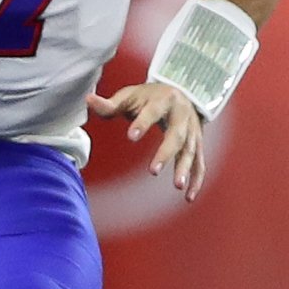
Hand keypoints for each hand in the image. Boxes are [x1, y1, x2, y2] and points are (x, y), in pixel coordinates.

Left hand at [87, 82, 207, 199]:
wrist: (180, 91)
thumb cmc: (149, 96)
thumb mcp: (129, 96)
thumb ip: (110, 103)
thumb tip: (88, 100)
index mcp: (164, 99)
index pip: (153, 111)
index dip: (142, 123)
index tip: (131, 136)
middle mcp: (182, 114)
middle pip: (177, 134)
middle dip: (166, 153)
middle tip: (153, 171)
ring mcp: (193, 130)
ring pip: (191, 150)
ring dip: (185, 168)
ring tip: (177, 186)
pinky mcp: (198, 143)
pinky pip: (200, 163)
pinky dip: (196, 179)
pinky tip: (188, 196)